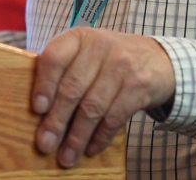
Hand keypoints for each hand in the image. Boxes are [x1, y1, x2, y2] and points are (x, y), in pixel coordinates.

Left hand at [32, 27, 174, 167]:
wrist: (157, 59)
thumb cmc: (109, 60)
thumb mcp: (86, 54)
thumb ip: (64, 72)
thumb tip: (39, 113)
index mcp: (79, 38)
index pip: (56, 57)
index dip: (45, 84)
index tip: (38, 109)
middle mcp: (100, 47)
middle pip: (73, 88)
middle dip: (57, 121)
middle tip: (45, 144)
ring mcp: (122, 66)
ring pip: (93, 107)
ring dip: (77, 137)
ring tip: (67, 157)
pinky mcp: (139, 86)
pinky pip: (114, 117)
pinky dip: (100, 137)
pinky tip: (91, 148)